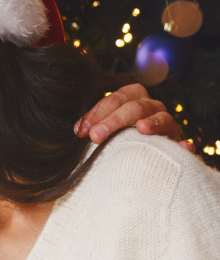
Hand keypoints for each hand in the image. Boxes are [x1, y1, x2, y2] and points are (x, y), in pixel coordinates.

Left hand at [75, 84, 189, 149]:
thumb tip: (76, 131)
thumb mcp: (102, 131)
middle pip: (135, 106)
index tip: (80, 132)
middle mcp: (151, 107)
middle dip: (114, 120)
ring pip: (161, 118)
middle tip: (95, 136)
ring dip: (151, 122)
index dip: (97, 113)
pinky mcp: (177, 144)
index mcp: (132, 99)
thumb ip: (93, 127)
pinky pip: (183, 143)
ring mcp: (167, 124)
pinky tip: (181, 147)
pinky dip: (183, 145)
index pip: (116, 99)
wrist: (136, 160)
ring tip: (140, 129)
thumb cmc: (114, 141)